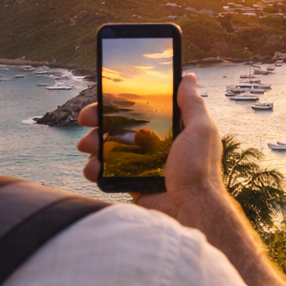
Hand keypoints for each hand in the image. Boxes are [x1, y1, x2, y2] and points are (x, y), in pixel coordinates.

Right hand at [77, 73, 226, 219]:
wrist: (191, 209)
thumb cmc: (200, 168)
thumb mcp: (200, 129)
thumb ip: (192, 104)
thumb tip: (188, 77)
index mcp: (172, 129)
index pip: (142, 109)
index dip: (122, 102)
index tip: (104, 96)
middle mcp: (156, 144)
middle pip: (120, 126)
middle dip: (99, 121)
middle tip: (85, 119)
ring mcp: (142, 164)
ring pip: (109, 148)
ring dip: (92, 143)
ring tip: (86, 146)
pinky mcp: (132, 182)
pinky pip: (108, 172)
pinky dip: (95, 168)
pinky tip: (93, 168)